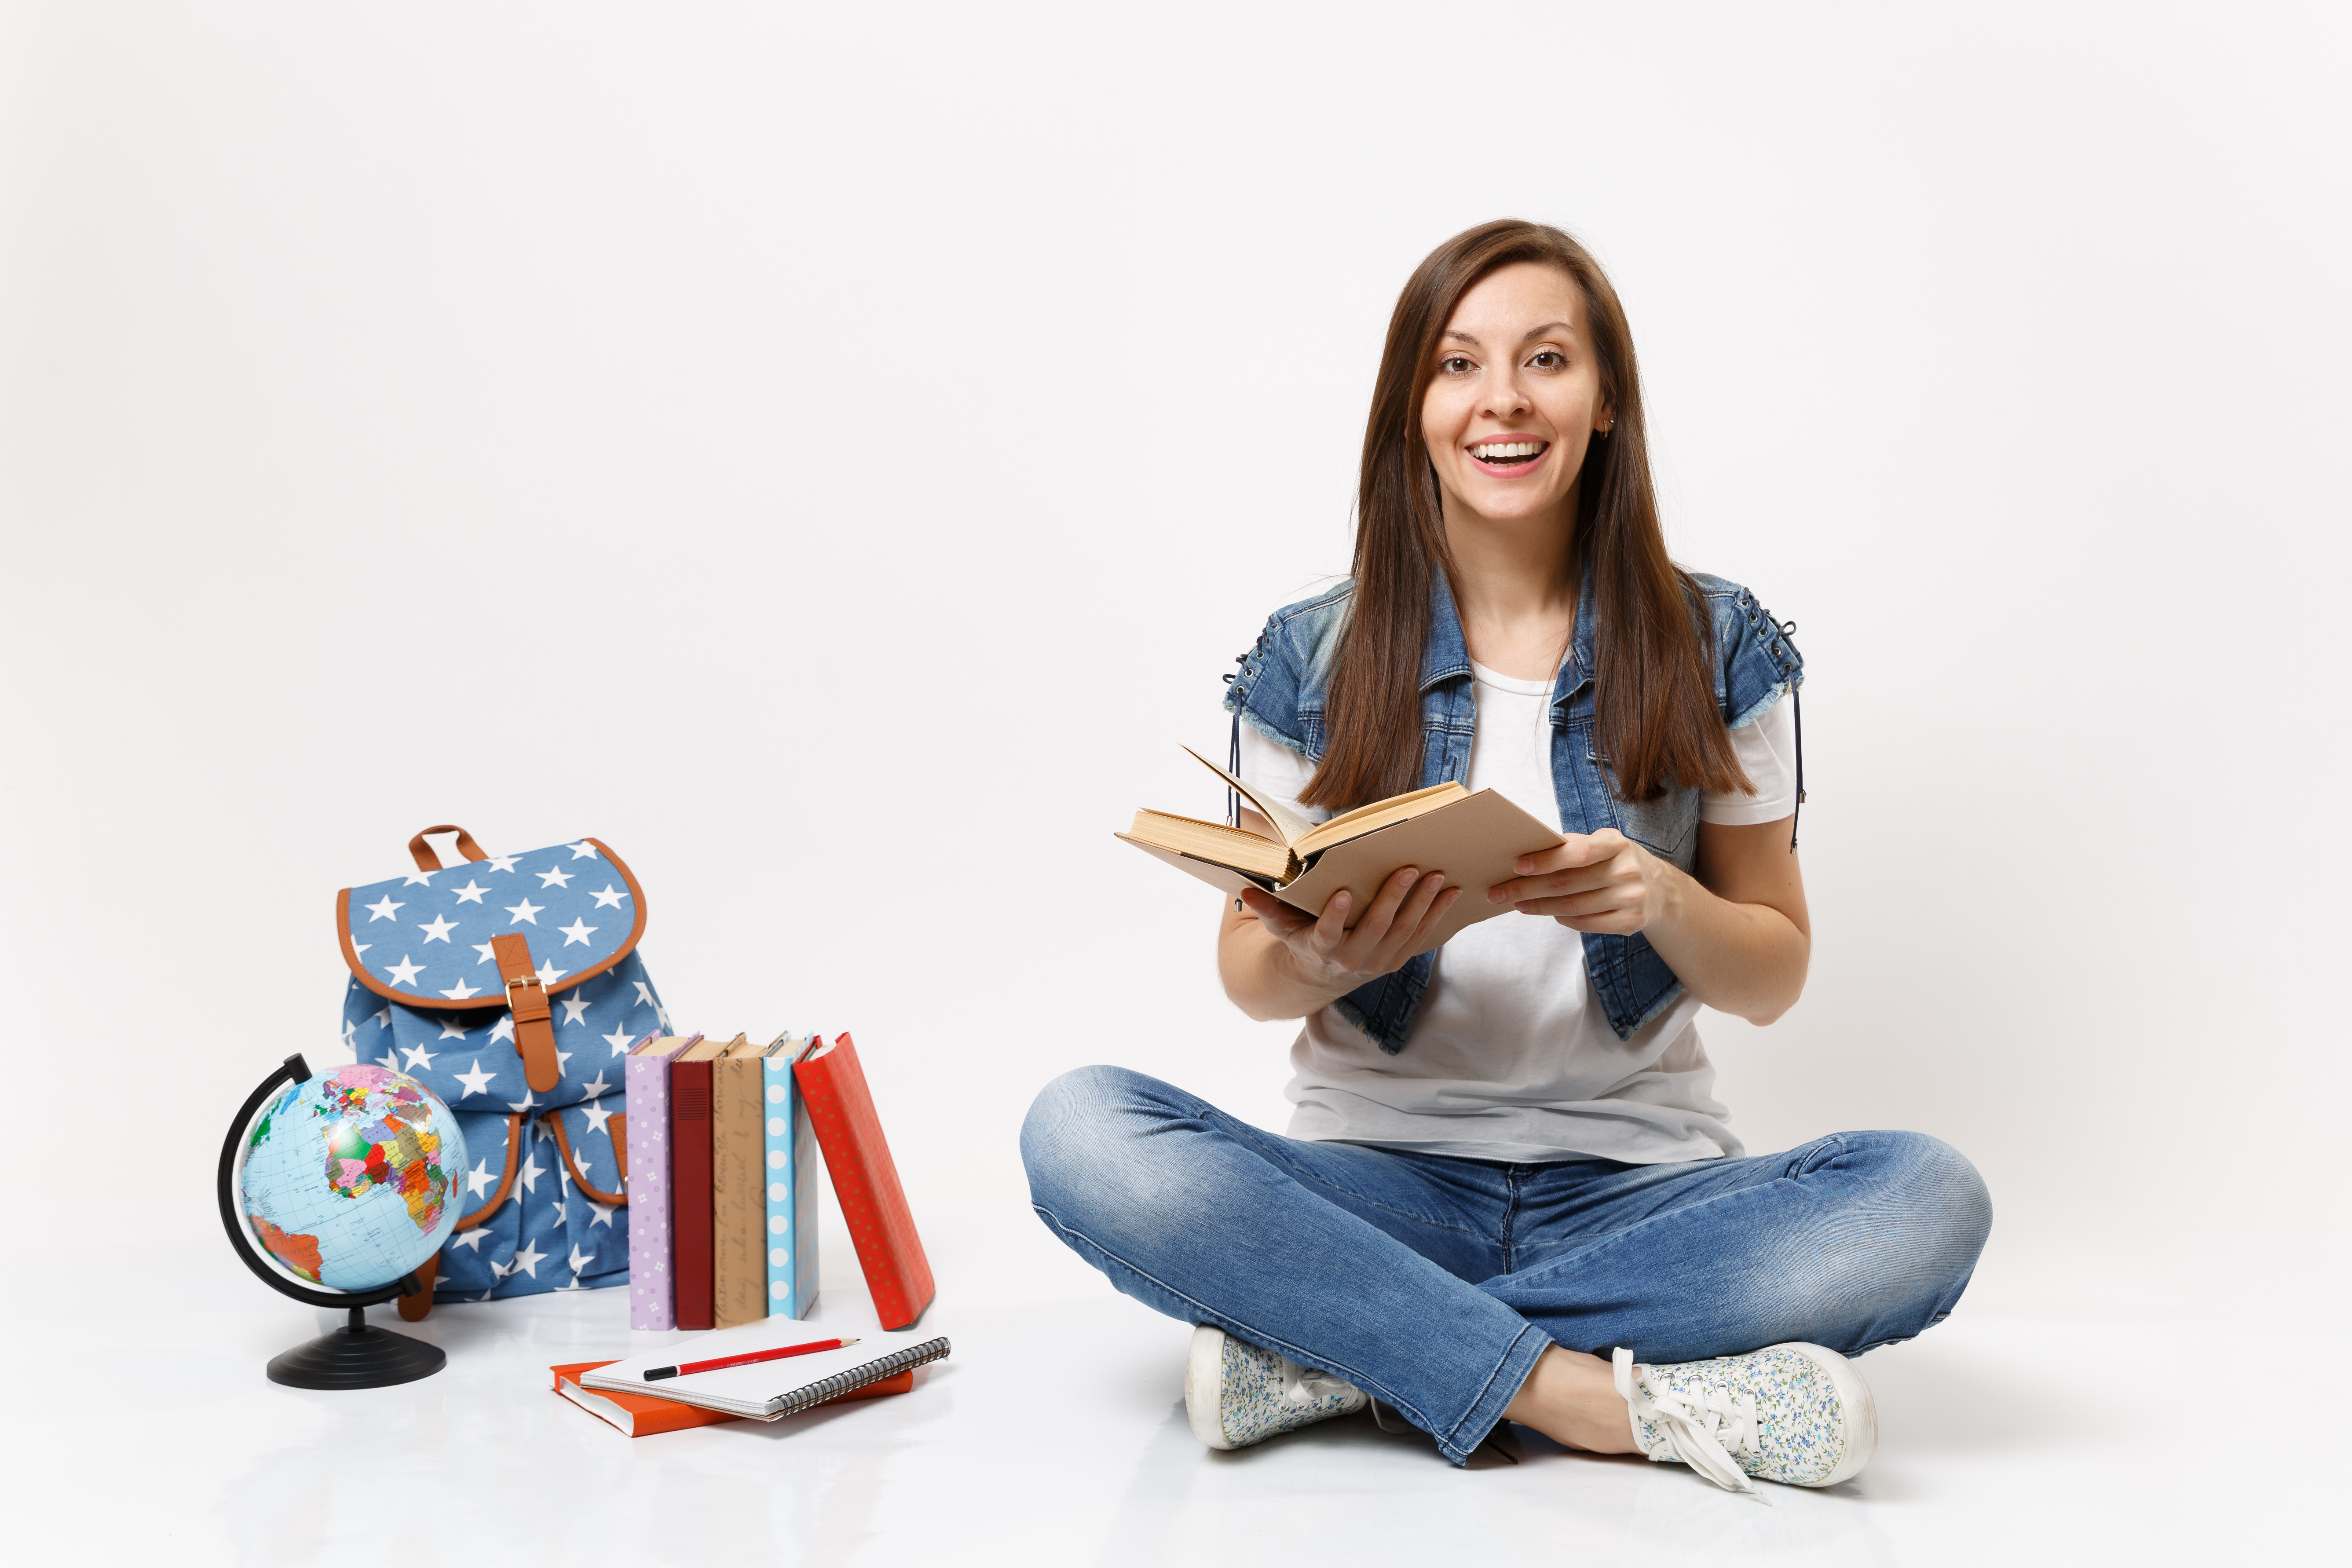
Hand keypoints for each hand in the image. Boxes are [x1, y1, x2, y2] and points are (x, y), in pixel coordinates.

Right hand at [1237, 866, 1463, 996]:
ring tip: (1436, 876)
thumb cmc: (1303, 938)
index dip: (1334, 916)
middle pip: (1374, 929)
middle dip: (1393, 899)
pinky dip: (1436, 915)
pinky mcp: (1396, 960)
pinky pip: (1420, 937)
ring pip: (1402, 932)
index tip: (1341, 894)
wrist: (1324, 974)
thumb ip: (1267, 909)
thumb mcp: (1282, 926)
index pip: (1326, 933)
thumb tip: (1245, 890)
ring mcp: (1377, 961)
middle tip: (1408, 870)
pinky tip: (1450, 893)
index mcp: (1321, 948)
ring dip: (1422, 904)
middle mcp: (1351, 959)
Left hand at [1485, 829, 1673, 934]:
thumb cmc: (1615, 861)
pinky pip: (1585, 924)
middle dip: (1527, 889)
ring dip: (1539, 907)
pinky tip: (1549, 913)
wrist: (1659, 889)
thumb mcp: (1602, 844)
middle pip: (1567, 884)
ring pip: (1572, 907)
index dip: (1546, 860)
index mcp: (1616, 844)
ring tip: (1517, 903)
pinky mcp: (1630, 922)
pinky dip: (1562, 919)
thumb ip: (1571, 846)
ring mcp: (1631, 898)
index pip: (1577, 853)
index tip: (1517, 866)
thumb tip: (1526, 853)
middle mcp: (1626, 871)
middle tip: (1498, 893)